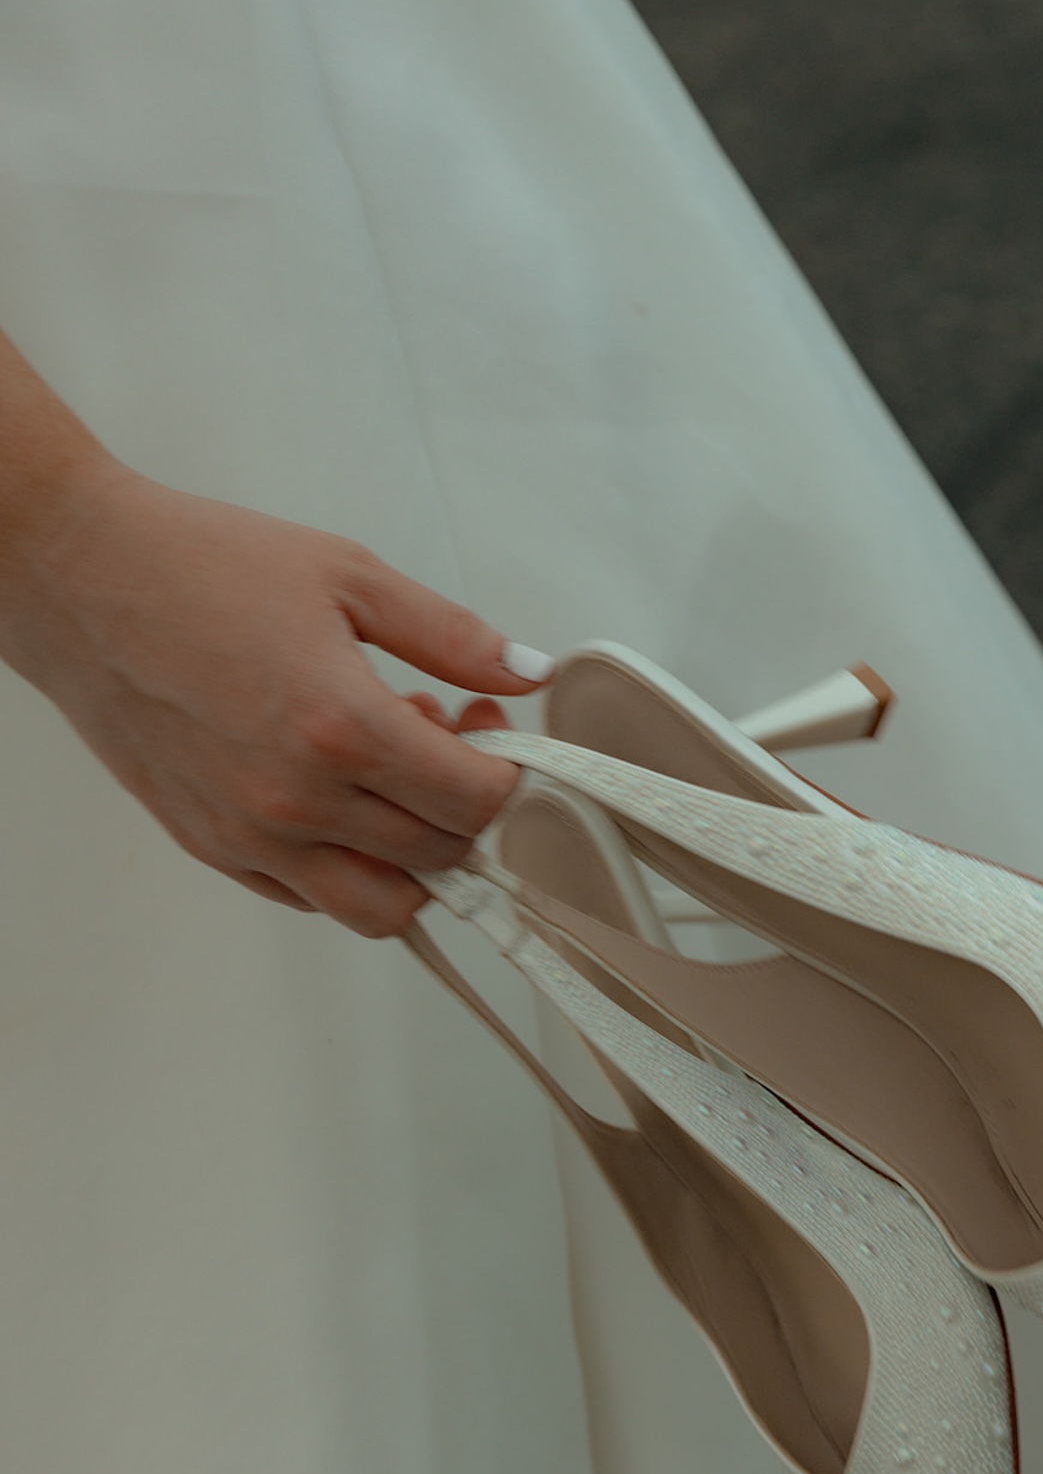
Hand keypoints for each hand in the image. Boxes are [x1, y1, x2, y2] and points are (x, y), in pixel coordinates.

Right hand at [2, 457, 548, 935]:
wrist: (81, 579)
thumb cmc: (202, 565)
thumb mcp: (349, 576)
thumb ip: (451, 638)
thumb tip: (529, 673)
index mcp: (341, 727)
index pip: (476, 803)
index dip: (506, 773)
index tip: (487, 728)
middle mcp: (297, 800)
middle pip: (440, 856)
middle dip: (465, 805)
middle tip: (441, 736)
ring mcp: (251, 836)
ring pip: (382, 908)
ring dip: (414, 860)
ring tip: (392, 782)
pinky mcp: (212, 849)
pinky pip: (312, 900)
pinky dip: (350, 868)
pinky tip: (340, 796)